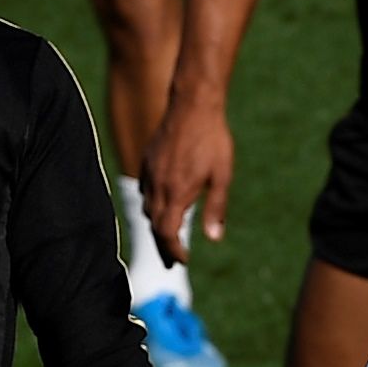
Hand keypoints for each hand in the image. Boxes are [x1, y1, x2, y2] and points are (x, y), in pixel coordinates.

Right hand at [141, 82, 235, 259]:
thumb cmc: (212, 140)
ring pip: (148, 208)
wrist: (193, 105)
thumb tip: (214, 238)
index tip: (183, 260)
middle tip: (172, 261)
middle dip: (163, 246)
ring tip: (168, 236)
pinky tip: (163, 205)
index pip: (167, 233)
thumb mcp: (221, 176)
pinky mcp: (148, 161)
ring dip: (157, 225)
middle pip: (155, 226)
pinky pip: (145, 190)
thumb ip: (216, 209)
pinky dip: (153, 205)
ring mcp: (150, 173)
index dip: (173, 251)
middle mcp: (158, 186)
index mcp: (176, 193)